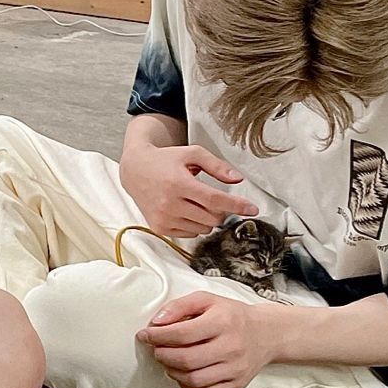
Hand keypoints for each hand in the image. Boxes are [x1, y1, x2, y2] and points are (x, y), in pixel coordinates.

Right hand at [120, 143, 258, 237]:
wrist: (135, 170)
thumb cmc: (166, 160)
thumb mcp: (192, 154)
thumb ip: (216, 165)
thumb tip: (238, 179)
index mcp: (179, 183)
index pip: (214, 200)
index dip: (236, 205)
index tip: (252, 209)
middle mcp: (170, 203)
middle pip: (211, 218)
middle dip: (221, 211)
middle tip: (213, 198)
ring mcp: (163, 218)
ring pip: (203, 228)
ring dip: (207, 218)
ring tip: (196, 202)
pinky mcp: (159, 227)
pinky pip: (190, 234)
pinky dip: (195, 225)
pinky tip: (186, 210)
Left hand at [137, 292, 278, 387]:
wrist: (266, 333)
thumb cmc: (231, 315)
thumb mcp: (207, 300)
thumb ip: (179, 307)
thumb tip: (156, 322)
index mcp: (223, 321)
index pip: (182, 333)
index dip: (157, 336)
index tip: (145, 335)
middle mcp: (231, 347)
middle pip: (186, 359)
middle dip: (162, 355)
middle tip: (156, 349)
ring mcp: (235, 368)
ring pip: (193, 379)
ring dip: (172, 371)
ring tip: (168, 360)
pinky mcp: (236, 384)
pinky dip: (186, 384)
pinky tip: (183, 372)